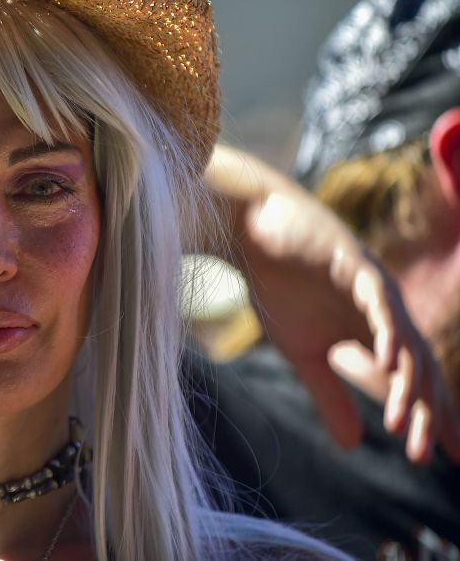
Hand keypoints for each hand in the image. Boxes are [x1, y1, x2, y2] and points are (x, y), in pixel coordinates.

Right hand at [238, 188, 459, 462]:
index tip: (446, 458)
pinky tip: (388, 364)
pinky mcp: (358, 268)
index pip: (414, 380)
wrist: (252, 234)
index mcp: (375, 333)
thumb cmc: (276, 285)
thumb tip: (352, 447)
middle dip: (428, 413)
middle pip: (419, 369)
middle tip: (428, 454)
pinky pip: (381, 306)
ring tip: (402, 421)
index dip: (432, 417)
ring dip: (406, 384)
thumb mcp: (302, 353)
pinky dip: (387, 335)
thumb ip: (329, 395)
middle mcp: (386, 314)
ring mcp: (376, 290)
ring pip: (405, 343)